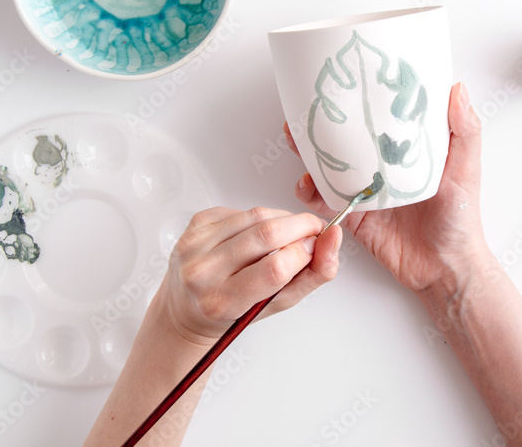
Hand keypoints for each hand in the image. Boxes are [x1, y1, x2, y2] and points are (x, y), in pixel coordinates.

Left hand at [160, 207, 342, 344]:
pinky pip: (240, 209)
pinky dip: (259, 217)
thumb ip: (314, 274)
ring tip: (288, 234)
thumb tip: (333, 239)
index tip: (317, 247)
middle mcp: (202, 272)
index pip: (276, 268)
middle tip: (314, 231)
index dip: (306, 252)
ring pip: (256, 215)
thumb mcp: (278, 304)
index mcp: (222, 302)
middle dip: (302, 226)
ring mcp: (193, 245)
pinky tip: (259, 232)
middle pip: (267, 234)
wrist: (187, 308)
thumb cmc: (233, 312)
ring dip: (283, 220)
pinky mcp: (194, 224)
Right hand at [286, 82, 489, 293]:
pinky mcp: (354, 217)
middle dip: (321, 123)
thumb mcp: (466, 169)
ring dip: (308, 152)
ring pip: (328, 166)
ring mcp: (365, 191)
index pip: (380, 117)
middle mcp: (382, 167)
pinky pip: (325, 202)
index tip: (343, 79)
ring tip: (294, 139)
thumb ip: (464, 131)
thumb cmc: (460, 218)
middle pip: (346, 139)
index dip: (361, 98)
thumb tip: (458, 89)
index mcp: (406, 150)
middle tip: (303, 109)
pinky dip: (311, 193)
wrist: (445, 268)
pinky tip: (305, 184)